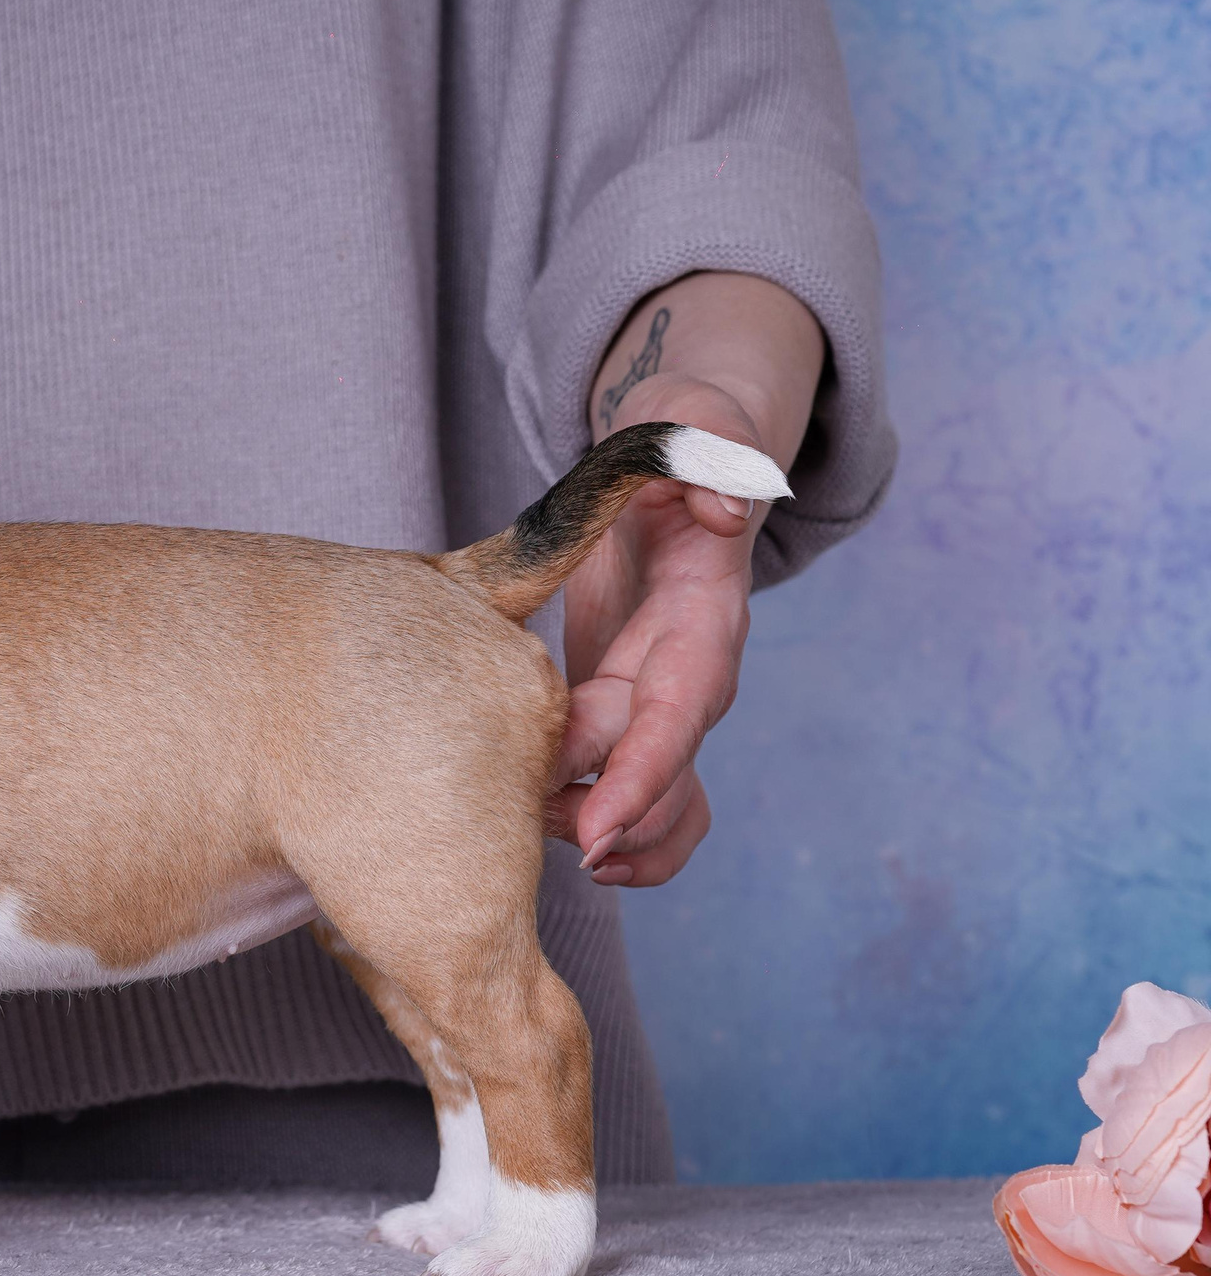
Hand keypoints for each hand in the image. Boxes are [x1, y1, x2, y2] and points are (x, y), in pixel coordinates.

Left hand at [550, 375, 763, 885]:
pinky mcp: (626, 705)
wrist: (683, 463)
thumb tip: (727, 506)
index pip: (681, 710)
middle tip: (554, 852)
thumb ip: (712, 449)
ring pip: (655, 797)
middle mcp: (691, 672)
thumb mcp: (694, 424)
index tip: (599, 828)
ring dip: (610, 835)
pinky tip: (561, 839)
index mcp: (705, 616)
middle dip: (617, 825)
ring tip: (548, 848)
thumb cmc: (682, 442)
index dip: (644, 773)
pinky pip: (630, 788)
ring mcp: (660, 696)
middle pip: (664, 772)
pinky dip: (606, 824)